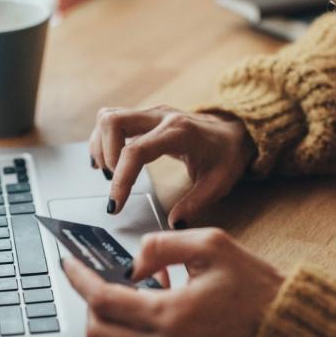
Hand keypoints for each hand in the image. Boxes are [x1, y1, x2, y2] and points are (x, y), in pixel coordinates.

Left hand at [62, 228, 282, 336]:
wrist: (288, 329)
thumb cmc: (255, 287)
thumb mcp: (212, 245)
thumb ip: (162, 245)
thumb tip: (132, 264)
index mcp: (171, 315)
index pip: (104, 300)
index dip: (79, 280)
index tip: (67, 263)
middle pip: (98, 331)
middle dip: (87, 301)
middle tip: (92, 276)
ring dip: (113, 313)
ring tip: (135, 284)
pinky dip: (136, 324)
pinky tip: (156, 301)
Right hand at [88, 105, 255, 226]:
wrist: (234, 130)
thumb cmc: (226, 155)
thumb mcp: (219, 183)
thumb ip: (196, 204)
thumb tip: (174, 223)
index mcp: (179, 133)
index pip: (136, 151)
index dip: (121, 179)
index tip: (115, 204)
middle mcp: (160, 116)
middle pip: (113, 122)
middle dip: (105, 155)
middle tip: (114, 181)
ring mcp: (150, 113)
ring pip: (108, 117)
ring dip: (101, 146)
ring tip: (110, 172)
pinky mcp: (143, 116)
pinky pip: (112, 120)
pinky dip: (102, 140)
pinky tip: (107, 162)